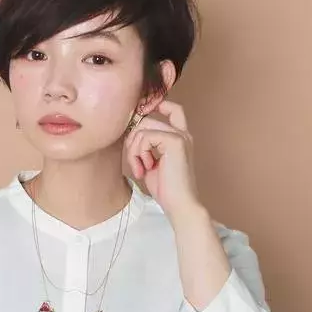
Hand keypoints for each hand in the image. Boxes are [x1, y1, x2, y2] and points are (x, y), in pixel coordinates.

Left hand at [124, 99, 202, 222]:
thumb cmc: (165, 188)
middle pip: (146, 119)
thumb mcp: (150, 161)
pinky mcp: (175, 141)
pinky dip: (139, 154)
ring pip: (143, 127)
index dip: (155, 106)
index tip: (139, 120)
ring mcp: (180, 136)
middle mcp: (182, 133)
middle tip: (134, 161)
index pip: (170, 108)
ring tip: (140, 168)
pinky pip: (145, 137)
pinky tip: (144, 169)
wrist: (179, 205)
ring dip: (134, 150)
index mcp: (179, 137)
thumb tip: (129, 130)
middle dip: (133, 139)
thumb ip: (145, 144)